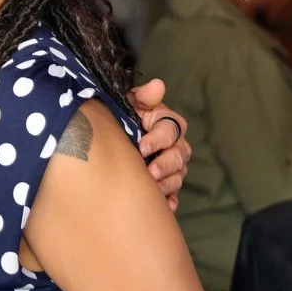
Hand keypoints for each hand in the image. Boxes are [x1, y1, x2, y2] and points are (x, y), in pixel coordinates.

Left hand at [128, 79, 191, 211]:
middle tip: (149, 172)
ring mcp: (173, 167)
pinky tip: (164, 206)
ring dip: (166, 184)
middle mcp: (176, 146)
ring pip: (177, 177)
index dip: (157, 139)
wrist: (113, 138)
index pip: (170, 131)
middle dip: (164, 165)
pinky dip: (169, 202)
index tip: (141, 146)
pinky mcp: (167, 185)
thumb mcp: (131, 103)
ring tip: (151, 189)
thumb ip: (144, 97)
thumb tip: (158, 85)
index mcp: (168, 124)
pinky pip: (173, 196)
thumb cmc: (125, 117)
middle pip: (178, 157)